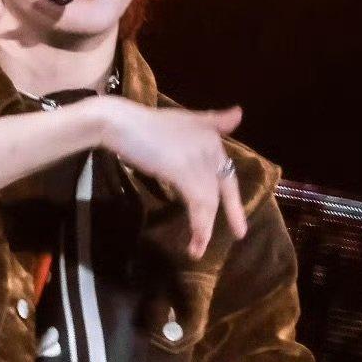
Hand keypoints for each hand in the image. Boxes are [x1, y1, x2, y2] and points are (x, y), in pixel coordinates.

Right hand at [97, 96, 247, 259]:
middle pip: (223, 189)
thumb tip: (240, 112)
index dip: (233, 197)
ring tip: (199, 249)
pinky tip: (197, 240)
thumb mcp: (185, 121)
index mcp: (212, 138)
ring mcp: (197, 160)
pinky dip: (199, 224)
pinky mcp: (183, 172)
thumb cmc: (146, 125)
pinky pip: (197, 203)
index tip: (239, 214)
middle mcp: (210, 148)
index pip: (227, 173)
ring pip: (209, 201)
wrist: (122, 124)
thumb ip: (212, 121)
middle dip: (231, 214)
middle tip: (239, 234)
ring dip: (206, 228)